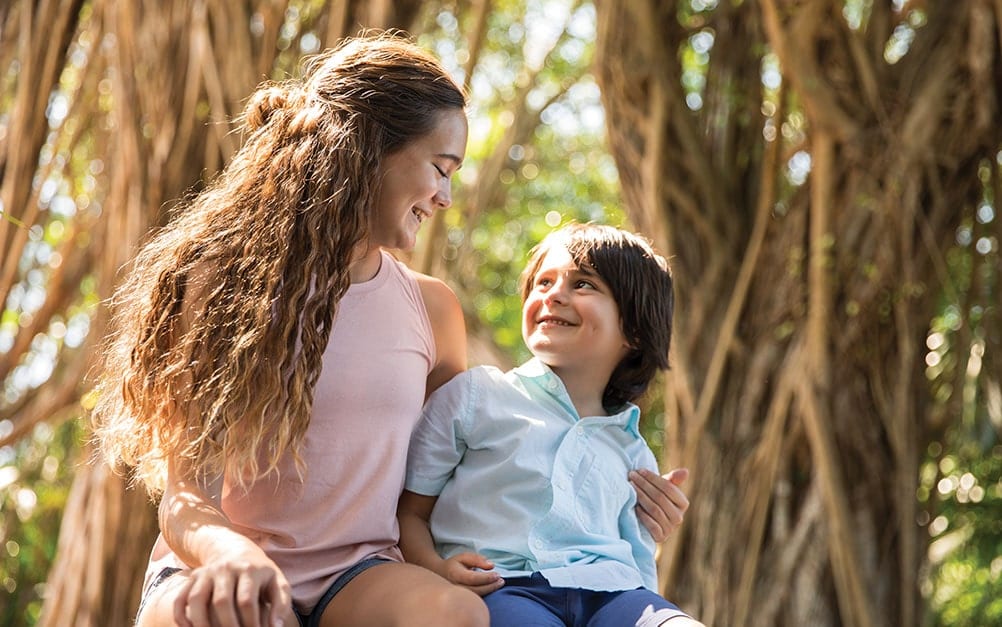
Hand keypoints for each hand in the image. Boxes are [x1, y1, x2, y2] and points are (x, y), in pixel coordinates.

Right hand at [173, 555, 293, 626]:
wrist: (237, 551)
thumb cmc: (261, 575)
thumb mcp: (277, 583)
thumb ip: (281, 603)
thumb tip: (275, 626)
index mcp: (250, 570)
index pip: (246, 601)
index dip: (250, 623)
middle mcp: (226, 568)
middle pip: (222, 601)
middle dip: (227, 626)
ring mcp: (207, 572)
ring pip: (197, 598)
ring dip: (201, 623)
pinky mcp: (193, 577)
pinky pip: (181, 597)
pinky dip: (181, 615)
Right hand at [436, 552, 504, 596]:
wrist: (439, 574)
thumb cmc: (454, 564)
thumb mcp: (464, 557)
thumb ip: (477, 559)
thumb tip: (491, 566)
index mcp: (455, 574)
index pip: (472, 578)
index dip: (486, 577)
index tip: (497, 574)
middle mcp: (455, 587)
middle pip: (476, 590)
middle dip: (491, 586)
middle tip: (501, 580)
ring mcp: (457, 595)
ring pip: (476, 597)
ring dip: (490, 591)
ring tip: (499, 583)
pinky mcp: (461, 600)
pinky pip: (474, 600)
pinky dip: (485, 594)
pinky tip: (492, 588)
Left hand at [630, 467, 689, 542]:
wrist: (647, 523)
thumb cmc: (655, 500)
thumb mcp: (663, 489)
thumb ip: (672, 480)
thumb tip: (686, 471)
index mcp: (683, 503)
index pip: (669, 488)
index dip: (653, 478)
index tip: (640, 470)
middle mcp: (679, 517)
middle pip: (660, 497)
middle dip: (644, 484)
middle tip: (631, 476)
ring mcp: (670, 528)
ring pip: (655, 509)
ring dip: (641, 496)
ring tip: (630, 487)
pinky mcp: (660, 537)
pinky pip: (652, 525)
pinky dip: (642, 515)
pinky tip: (634, 506)